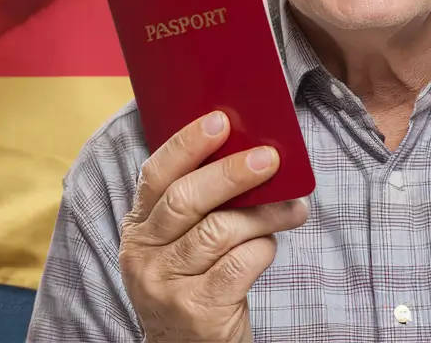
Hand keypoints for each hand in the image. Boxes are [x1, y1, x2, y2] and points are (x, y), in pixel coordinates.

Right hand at [119, 111, 309, 342]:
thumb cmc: (195, 283)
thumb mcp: (181, 244)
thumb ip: (201, 206)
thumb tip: (251, 154)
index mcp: (138, 227)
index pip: (156, 174)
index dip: (188, 143)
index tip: (221, 120)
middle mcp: (143, 254)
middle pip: (188, 198)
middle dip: (233, 173)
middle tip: (271, 159)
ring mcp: (165, 284)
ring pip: (221, 230)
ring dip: (265, 214)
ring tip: (292, 210)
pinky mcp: (196, 309)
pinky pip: (240, 264)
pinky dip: (263, 249)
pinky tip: (269, 247)